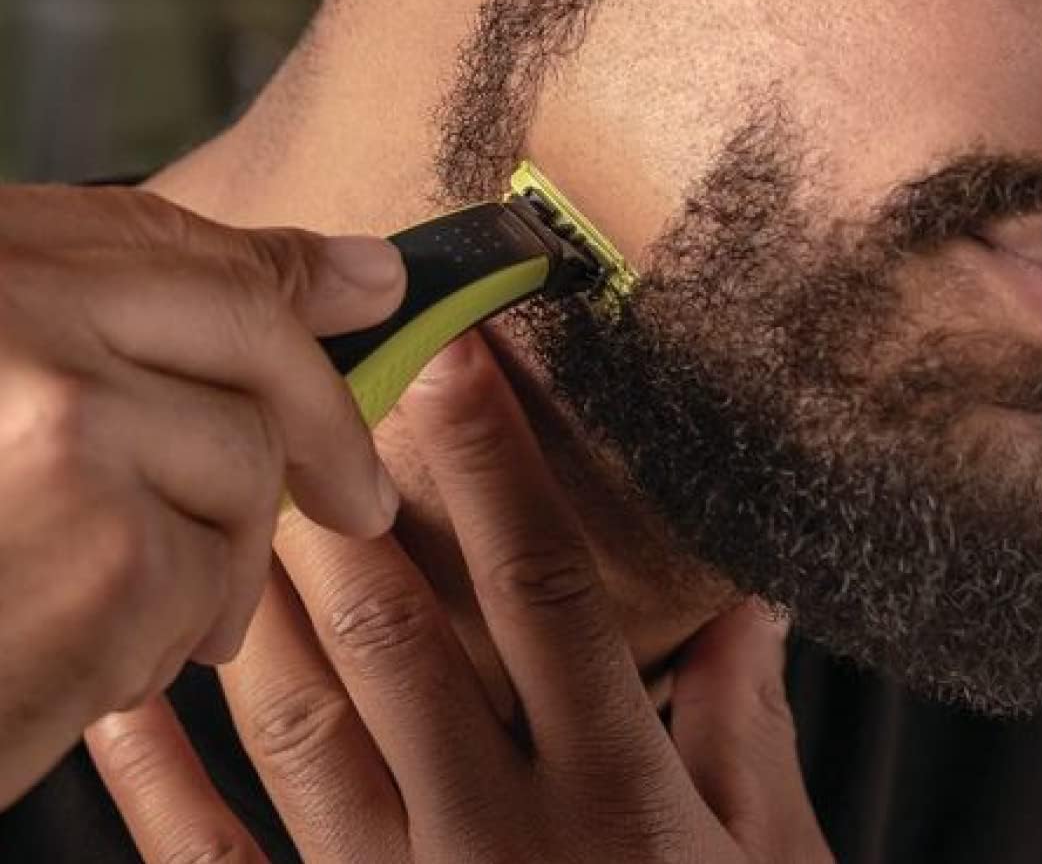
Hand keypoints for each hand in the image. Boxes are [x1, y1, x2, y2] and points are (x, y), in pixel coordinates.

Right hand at [0, 183, 404, 807]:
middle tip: (360, 500)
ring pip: (241, 475)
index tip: (378, 305)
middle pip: (252, 357)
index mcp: (2, 263)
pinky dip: (163, 634)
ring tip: (136, 605)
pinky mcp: (106, 547)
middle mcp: (31, 325)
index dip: (300, 293)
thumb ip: (155, 309)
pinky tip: (88, 655)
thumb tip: (374, 273)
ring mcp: (70, 429)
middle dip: (319, 436)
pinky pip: (205, 578)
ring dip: (214, 560)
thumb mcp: (4, 371)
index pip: (200, 257)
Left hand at [88, 331, 833, 862]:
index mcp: (612, 795)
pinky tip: (138, 699)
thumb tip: (748, 591)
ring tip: (233, 491)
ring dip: (263, 600)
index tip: (463, 359)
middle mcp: (493, 836)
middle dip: (352, 499)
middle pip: (401, 636)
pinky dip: (163, 785)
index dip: (499, 466)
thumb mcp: (772, 860)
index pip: (544, 591)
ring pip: (301, 726)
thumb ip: (744, 722)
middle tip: (314, 390)